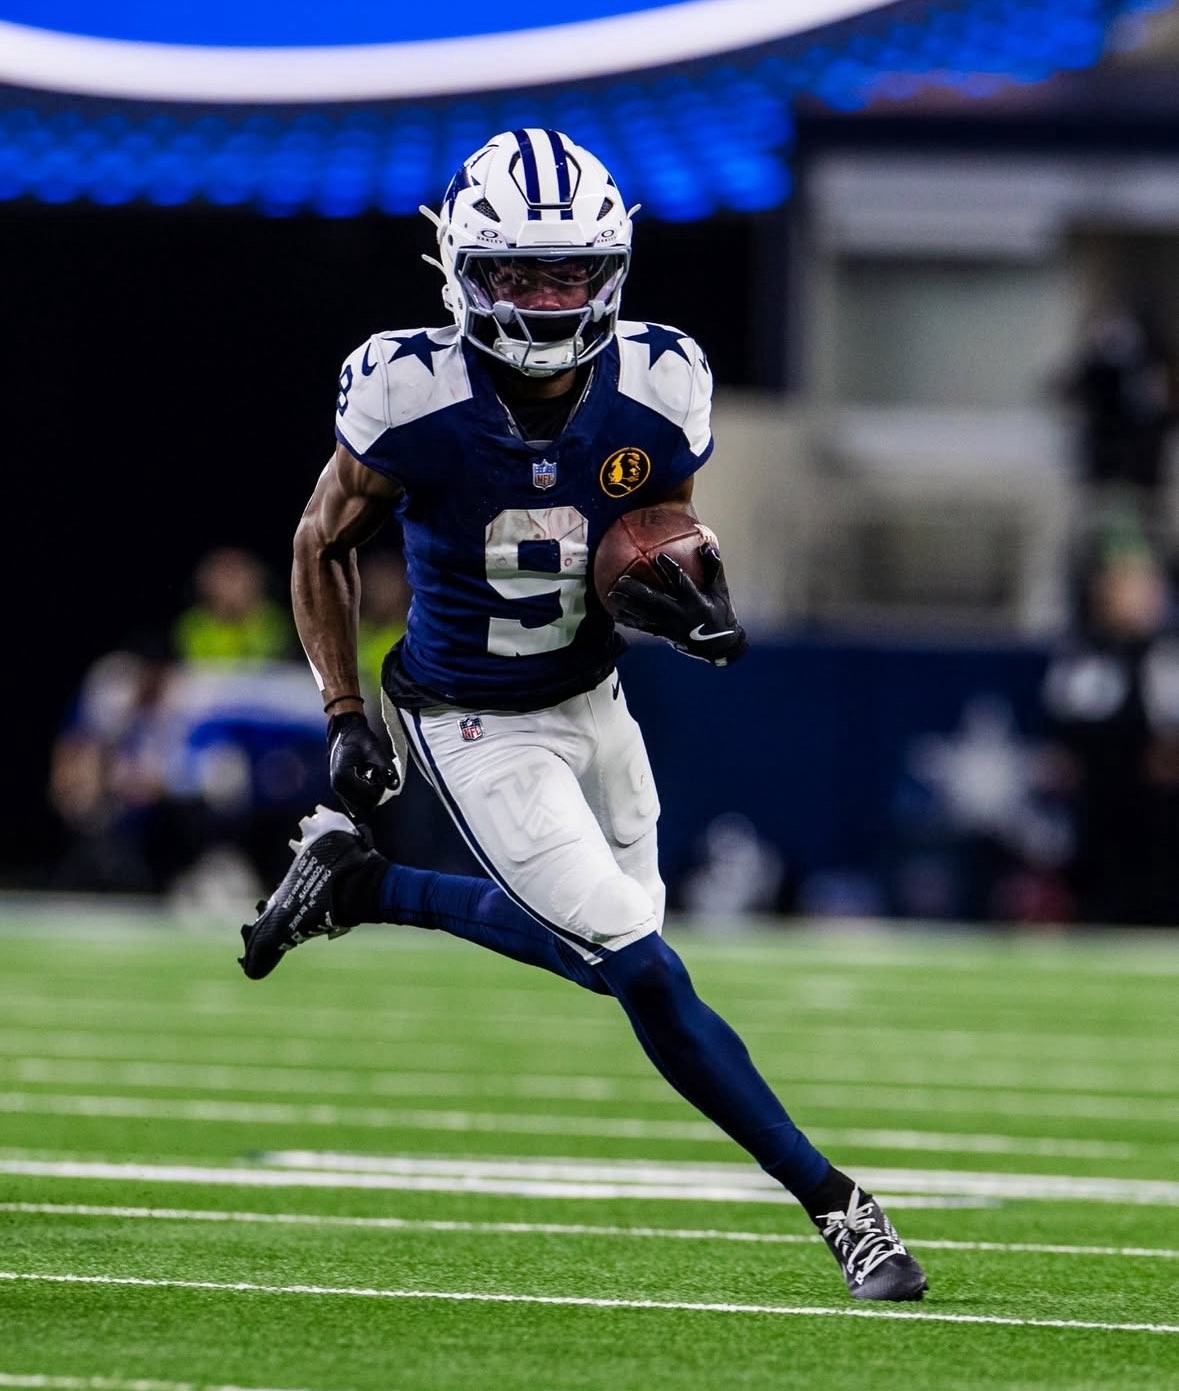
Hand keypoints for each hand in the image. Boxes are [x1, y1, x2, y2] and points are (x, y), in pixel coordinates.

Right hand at [328, 712, 400, 819]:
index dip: (381, 789)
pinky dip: (365, 796)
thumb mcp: (374, 749)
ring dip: (370, 796)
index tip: (382, 774)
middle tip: (378, 776)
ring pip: (360, 807)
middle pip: (364, 806)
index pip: (369, 796)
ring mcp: (338, 790)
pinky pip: (355, 804)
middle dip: (376, 794)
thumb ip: (385, 767)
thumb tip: (395, 785)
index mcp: (344, 777)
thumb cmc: (358, 738)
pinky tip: (367, 780)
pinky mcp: (340, 790)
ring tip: (372, 777)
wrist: (344, 731)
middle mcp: (338, 787)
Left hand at [609, 544, 747, 665]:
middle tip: (622, 579)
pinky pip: (644, 627)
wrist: (719, 646)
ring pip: (645, 615)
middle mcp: (681, 615)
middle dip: (638, 591)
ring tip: (611, 595)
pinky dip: (630, 620)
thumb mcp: (720, 591)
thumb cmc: (721, 612)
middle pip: (655, 601)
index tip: (658, 557)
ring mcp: (671, 626)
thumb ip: (713, 568)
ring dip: (628, 605)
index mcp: (696, 602)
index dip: (671, 570)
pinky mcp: (664, 635)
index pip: (682, 583)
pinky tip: (615, 614)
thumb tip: (706, 545)